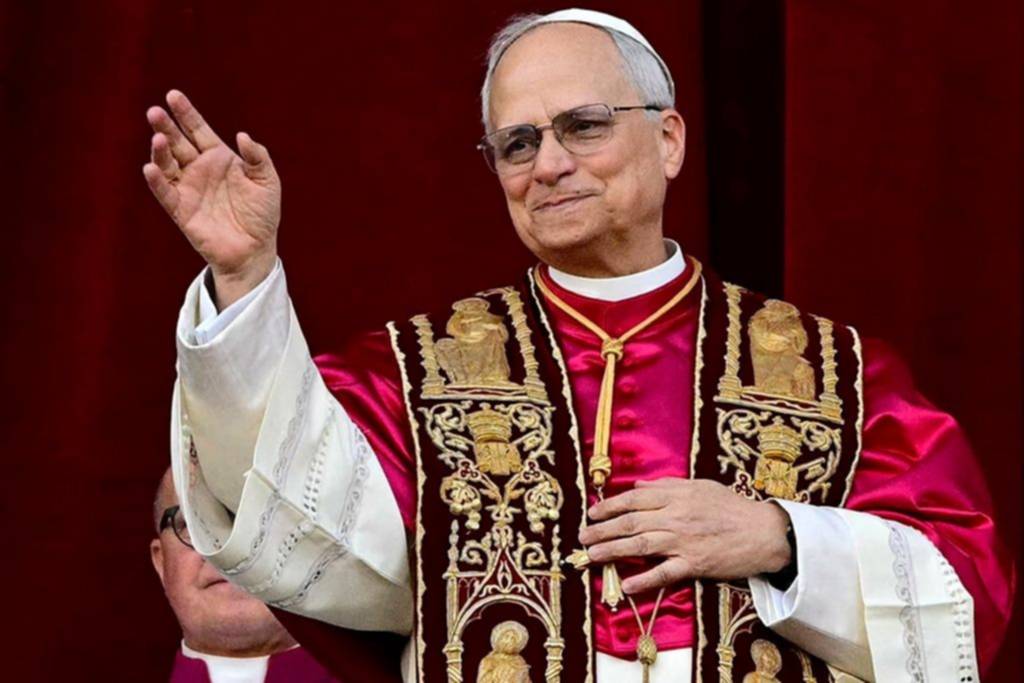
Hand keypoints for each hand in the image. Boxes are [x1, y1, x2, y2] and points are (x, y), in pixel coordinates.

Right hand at [143, 89, 280, 307]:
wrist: (255, 249)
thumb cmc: (262, 214)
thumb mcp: (267, 181)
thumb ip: (257, 157)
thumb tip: (242, 135)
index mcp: (219, 158)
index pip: (198, 130)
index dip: (186, 113)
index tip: (173, 96)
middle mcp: (199, 169)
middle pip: (178, 143)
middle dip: (166, 127)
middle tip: (155, 111)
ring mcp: (188, 188)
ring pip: (167, 164)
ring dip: (160, 151)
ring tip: (158, 138)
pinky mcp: (180, 210)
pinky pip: (165, 193)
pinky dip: (157, 181)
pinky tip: (151, 168)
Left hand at [578, 478, 791, 594]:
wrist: (764, 532)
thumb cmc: (732, 507)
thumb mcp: (699, 486)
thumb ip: (666, 485)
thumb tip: (637, 486)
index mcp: (676, 496)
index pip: (633, 500)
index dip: (609, 506)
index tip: (592, 513)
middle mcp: (676, 517)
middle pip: (631, 523)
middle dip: (602, 530)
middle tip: (582, 538)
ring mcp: (684, 542)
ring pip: (641, 546)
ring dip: (612, 551)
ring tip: (592, 557)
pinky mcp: (695, 565)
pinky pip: (664, 573)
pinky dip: (644, 580)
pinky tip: (625, 585)